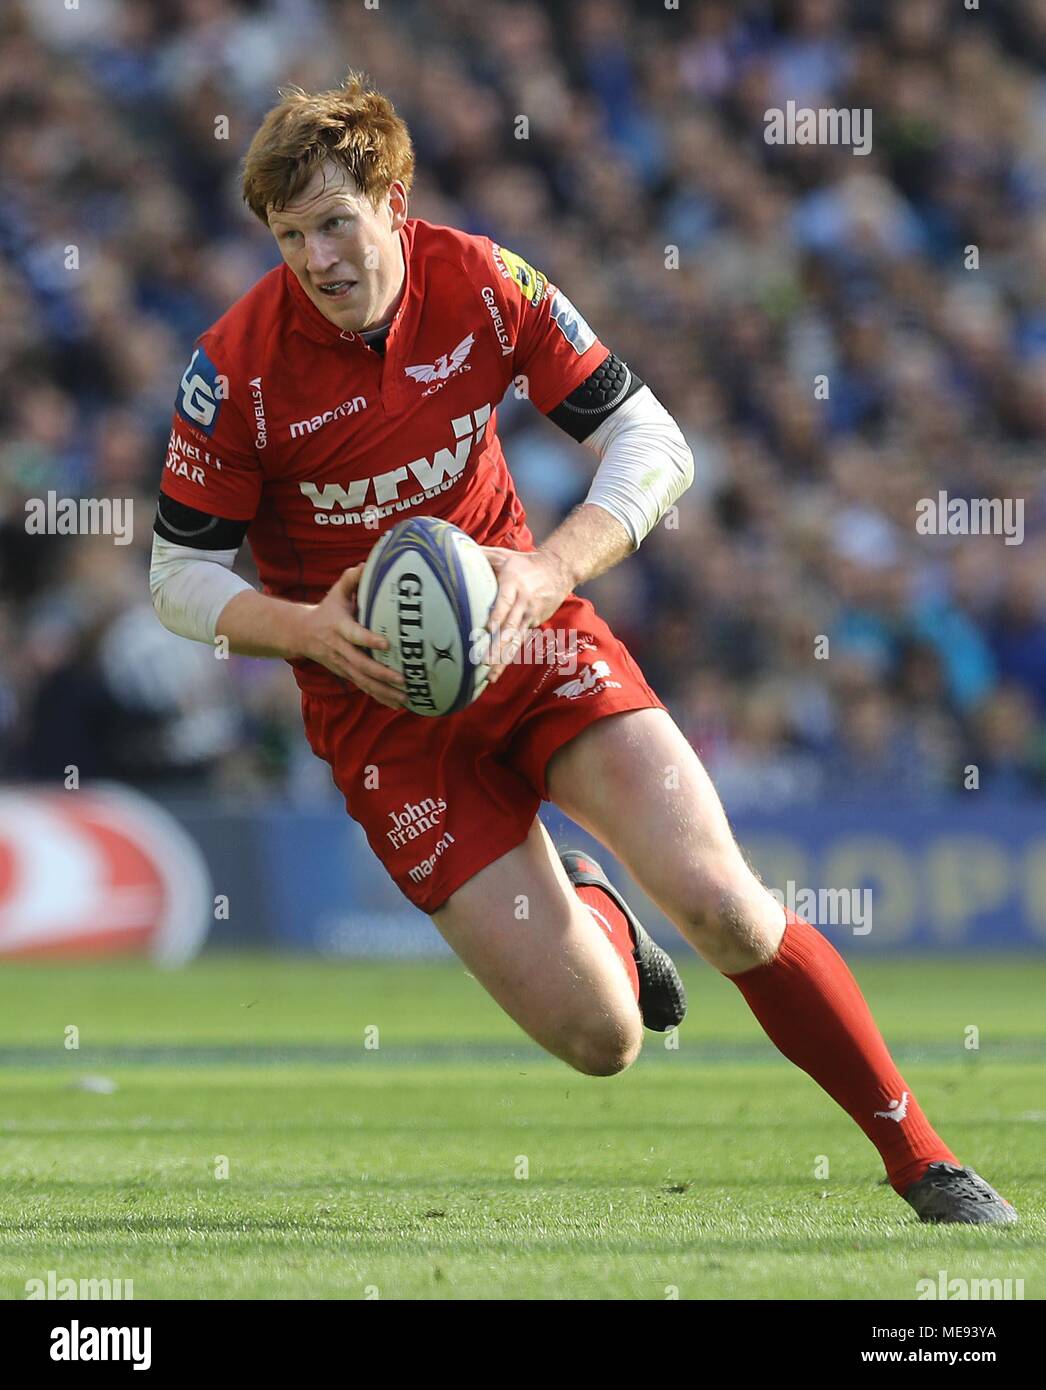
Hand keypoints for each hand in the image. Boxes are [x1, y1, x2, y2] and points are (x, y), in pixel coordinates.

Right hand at [298, 565, 407, 708]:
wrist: (301, 634)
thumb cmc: (327, 610)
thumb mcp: (335, 593)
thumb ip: (350, 580)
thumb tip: (366, 564)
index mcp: (339, 627)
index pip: (354, 635)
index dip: (369, 640)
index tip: (386, 643)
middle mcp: (340, 649)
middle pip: (361, 664)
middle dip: (382, 674)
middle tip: (403, 678)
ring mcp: (342, 664)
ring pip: (363, 681)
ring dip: (384, 691)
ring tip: (405, 696)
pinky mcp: (346, 674)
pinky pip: (363, 687)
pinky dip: (380, 697)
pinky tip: (396, 704)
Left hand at [479, 546, 573, 683]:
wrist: (559, 570)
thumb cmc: (525, 562)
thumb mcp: (504, 555)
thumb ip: (481, 555)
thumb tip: (453, 550)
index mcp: (514, 585)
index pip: (505, 602)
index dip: (497, 616)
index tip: (487, 628)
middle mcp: (523, 603)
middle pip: (510, 627)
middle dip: (497, 646)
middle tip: (483, 661)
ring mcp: (529, 616)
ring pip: (514, 641)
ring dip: (502, 659)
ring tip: (490, 676)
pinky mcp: (532, 624)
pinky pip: (518, 644)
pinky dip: (508, 659)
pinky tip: (496, 673)